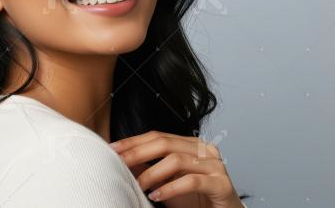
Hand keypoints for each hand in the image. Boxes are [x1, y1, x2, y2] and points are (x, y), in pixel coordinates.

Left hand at [110, 131, 242, 207]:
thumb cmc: (194, 199)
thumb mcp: (166, 181)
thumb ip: (149, 167)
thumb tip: (121, 158)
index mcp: (191, 144)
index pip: (157, 136)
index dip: (133, 142)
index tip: (112, 148)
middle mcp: (205, 149)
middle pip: (165, 144)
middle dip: (138, 153)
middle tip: (119, 163)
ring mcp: (215, 165)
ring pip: (177, 160)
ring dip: (152, 174)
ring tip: (139, 187)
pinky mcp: (222, 184)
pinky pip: (191, 181)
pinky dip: (170, 188)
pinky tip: (156, 196)